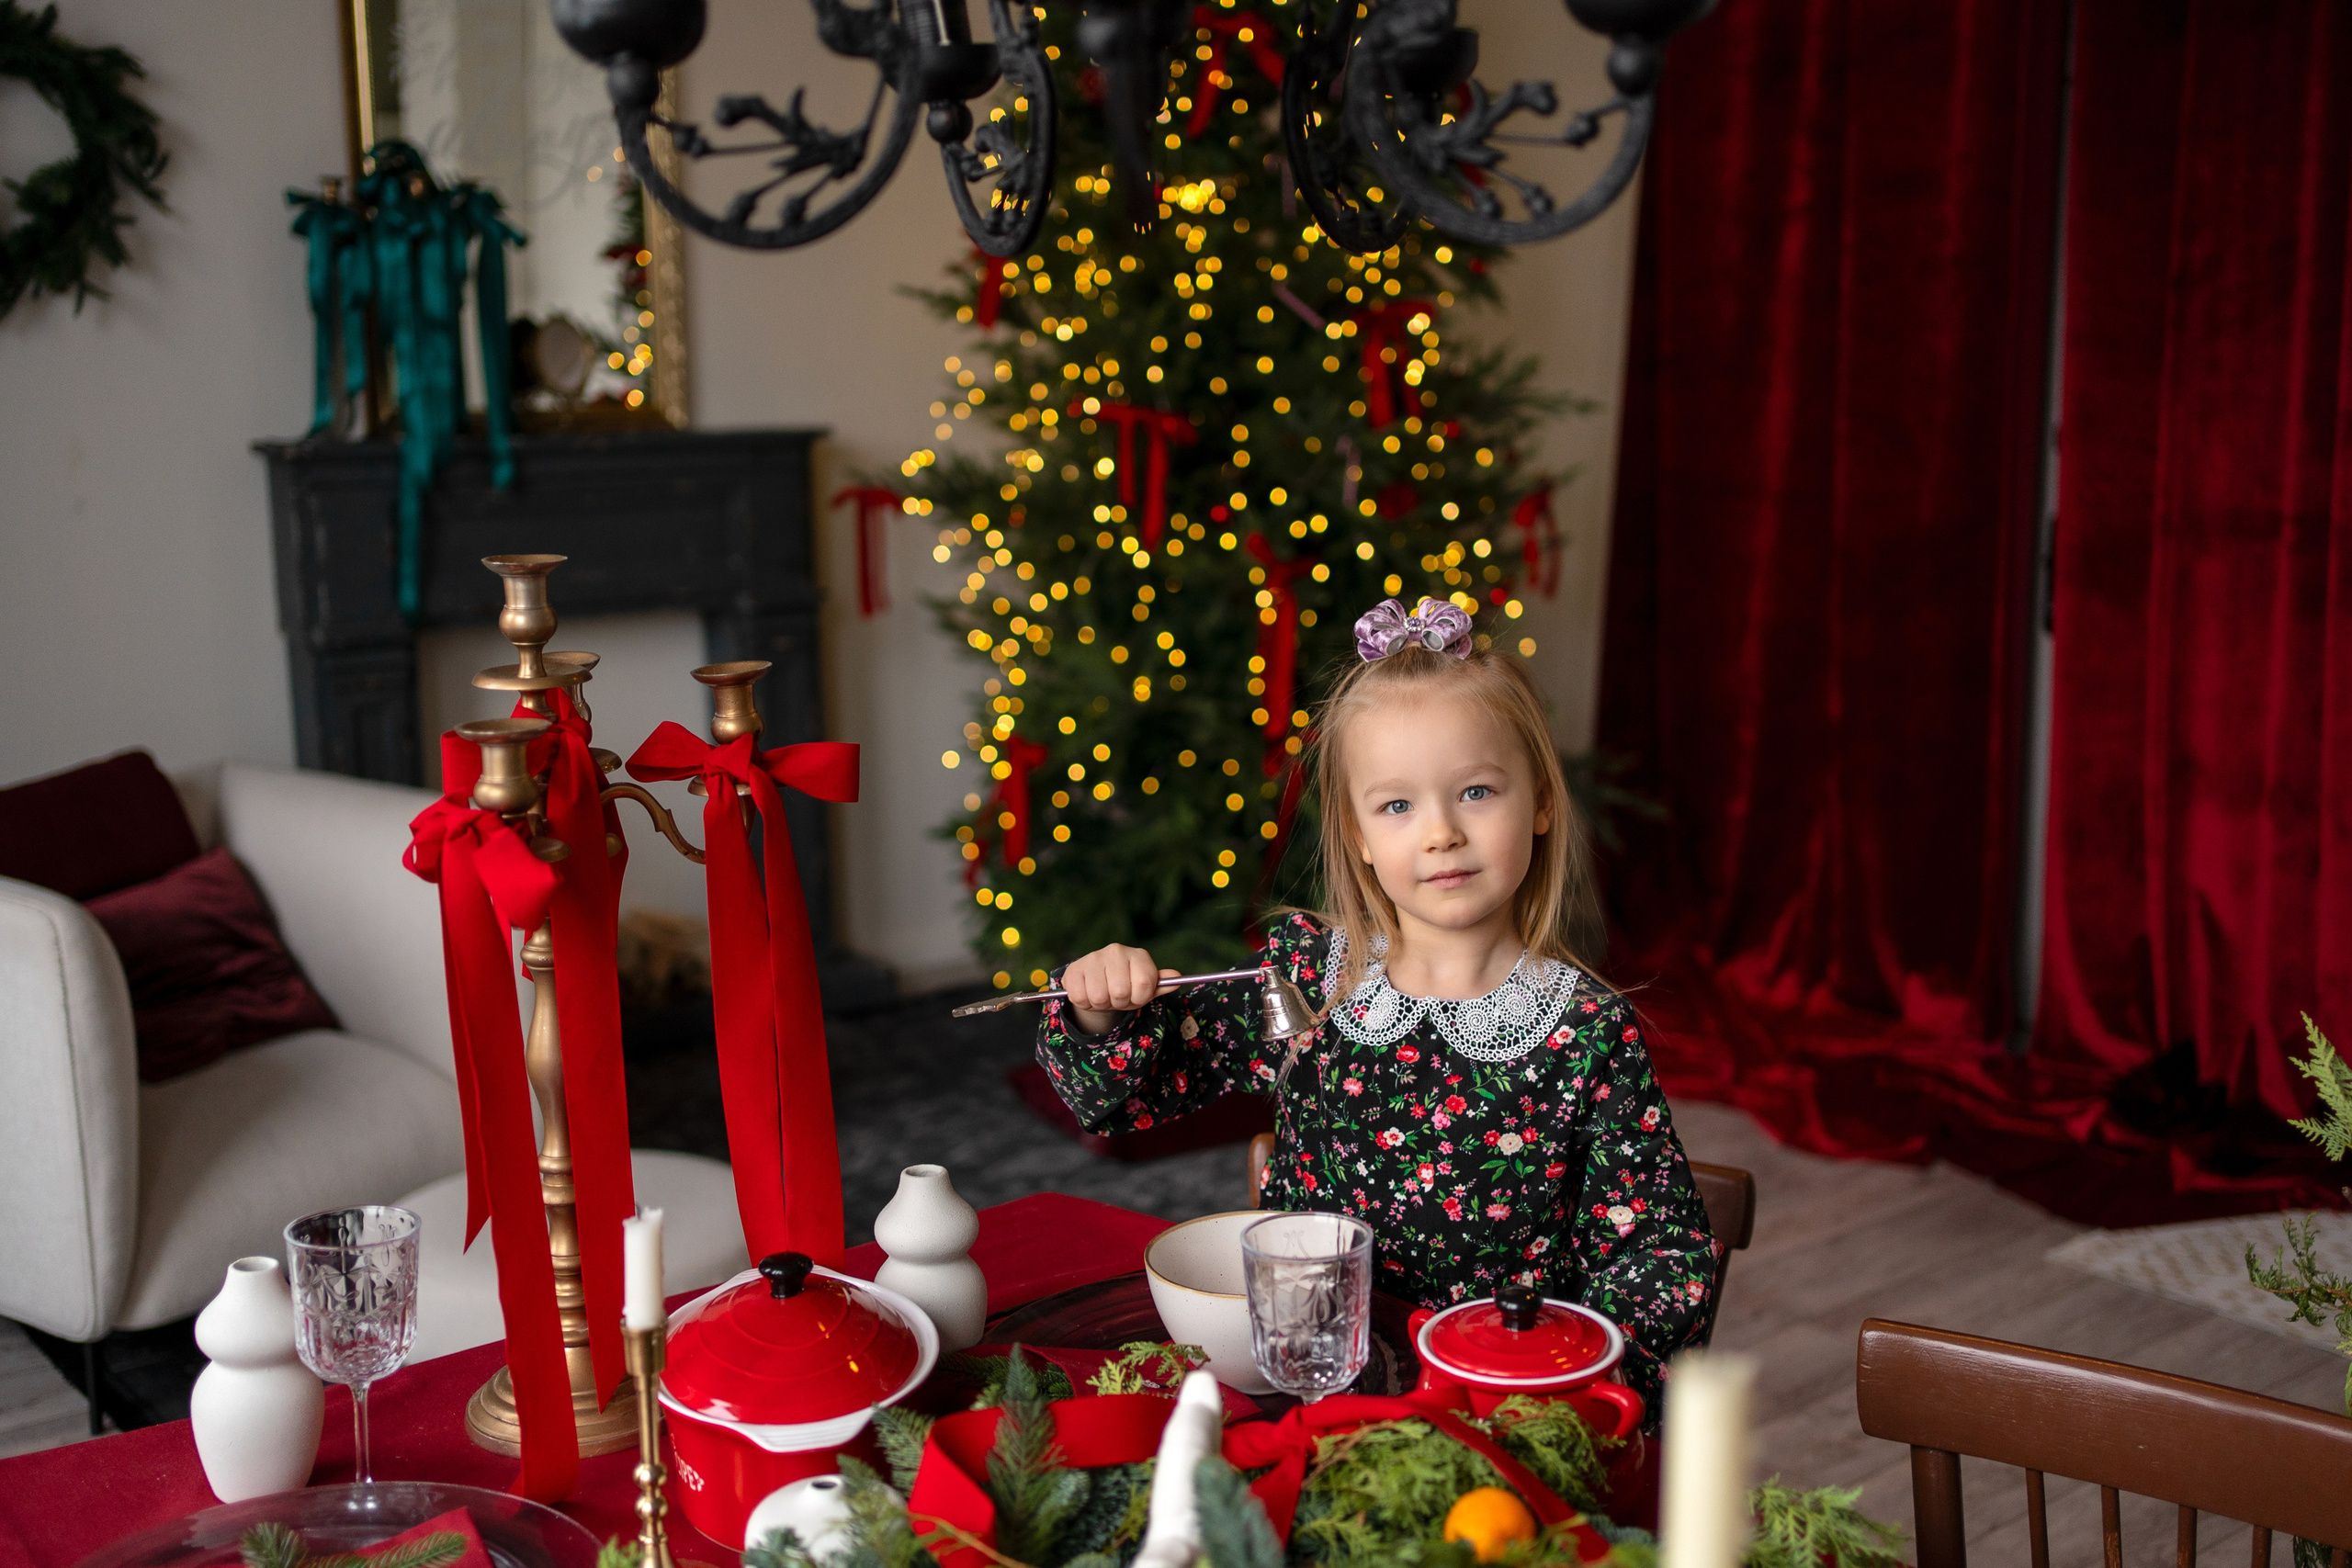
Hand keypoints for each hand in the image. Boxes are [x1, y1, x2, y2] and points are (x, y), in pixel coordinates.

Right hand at [1063, 943, 1177, 1036]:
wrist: (1093, 982)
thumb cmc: (1124, 986)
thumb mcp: (1144, 988)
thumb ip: (1159, 985)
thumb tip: (1177, 978)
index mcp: (1139, 955)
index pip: (1144, 984)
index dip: (1140, 998)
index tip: (1135, 996)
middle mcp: (1117, 951)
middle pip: (1121, 993)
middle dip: (1119, 1003)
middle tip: (1116, 998)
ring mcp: (1093, 958)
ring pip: (1099, 997)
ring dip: (1101, 1004)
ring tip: (1102, 996)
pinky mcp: (1074, 969)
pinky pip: (1080, 997)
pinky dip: (1084, 1003)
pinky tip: (1087, 993)